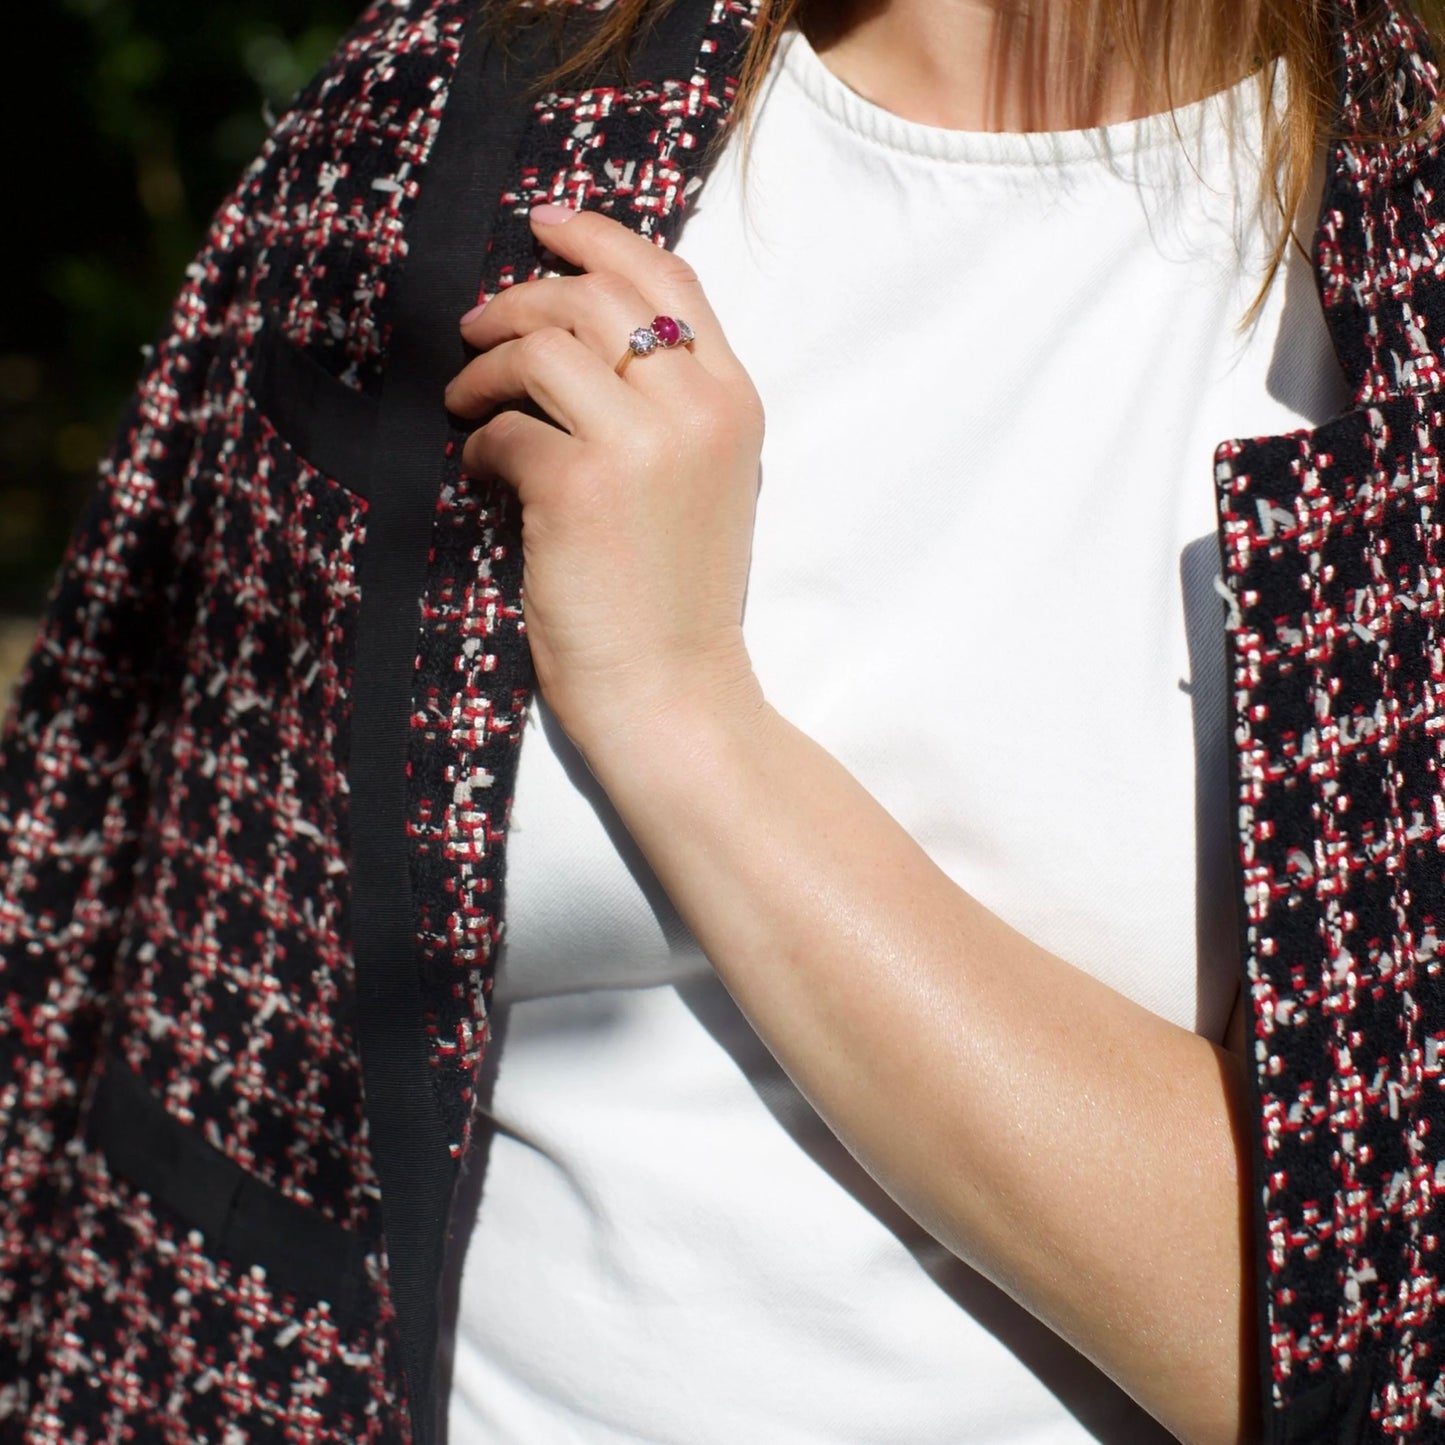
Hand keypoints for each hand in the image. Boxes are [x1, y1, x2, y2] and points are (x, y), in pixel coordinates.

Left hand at [446, 205, 766, 758]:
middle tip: (476, 329)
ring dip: (485, 367)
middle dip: (520, 297)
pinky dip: (479, 442)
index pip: (673, 277)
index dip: (600, 236)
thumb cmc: (674, 595)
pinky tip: (482, 472)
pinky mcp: (580, 487)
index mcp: (735, 401)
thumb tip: (576, 329)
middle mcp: (698, 409)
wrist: (674, 691)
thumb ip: (668, 402)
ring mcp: (643, 445)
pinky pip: (506, 427)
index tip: (543, 225)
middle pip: (595, 294)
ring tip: (466, 402)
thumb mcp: (701, 482)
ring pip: (541, 346)